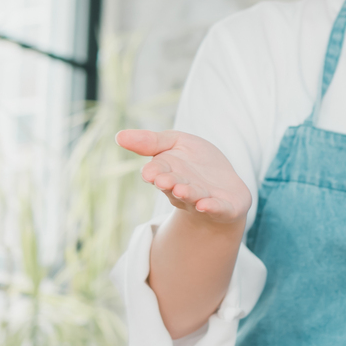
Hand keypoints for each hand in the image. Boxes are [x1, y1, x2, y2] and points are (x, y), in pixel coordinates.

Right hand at [117, 130, 250, 224]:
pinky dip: (212, 207)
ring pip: (194, 197)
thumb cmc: (197, 164)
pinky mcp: (224, 208)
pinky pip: (218, 209)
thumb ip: (150, 142)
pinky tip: (206, 205)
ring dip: (188, 194)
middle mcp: (183, 189)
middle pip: (173, 186)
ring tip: (182, 190)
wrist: (226, 189)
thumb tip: (118, 136)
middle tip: (162, 180)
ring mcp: (203, 200)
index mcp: (169, 172)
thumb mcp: (176, 143)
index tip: (149, 173)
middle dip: (169, 183)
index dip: (154, 172)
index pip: (158, 171)